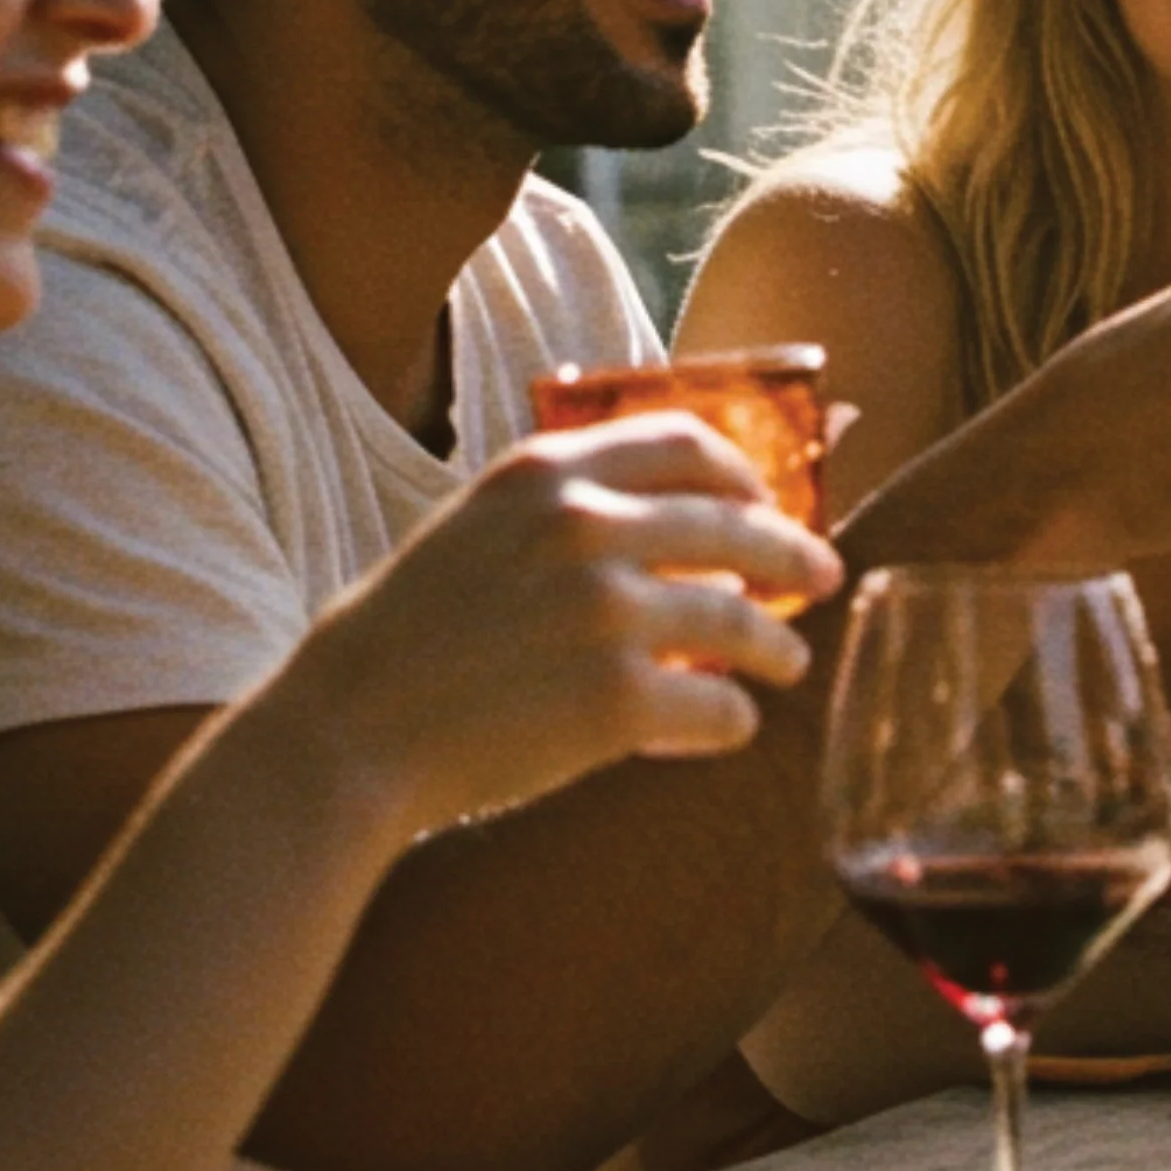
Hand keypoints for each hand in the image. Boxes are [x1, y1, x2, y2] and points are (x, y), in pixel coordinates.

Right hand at [298, 416, 846, 831]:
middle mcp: (586, 527)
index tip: (763, 497)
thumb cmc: (405, 634)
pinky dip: (732, 717)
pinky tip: (731, 724)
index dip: (741, 471)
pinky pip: (716, 705)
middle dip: (791, 553)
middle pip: (734, 524)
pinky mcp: (617, 701)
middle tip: (822, 574)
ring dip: (776, 644)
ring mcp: (607, 612)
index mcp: (548, 472)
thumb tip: (657, 520)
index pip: (684, 442)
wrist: (348, 728)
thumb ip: (558, 509)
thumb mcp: (474, 527)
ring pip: (740, 619)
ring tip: (788, 662)